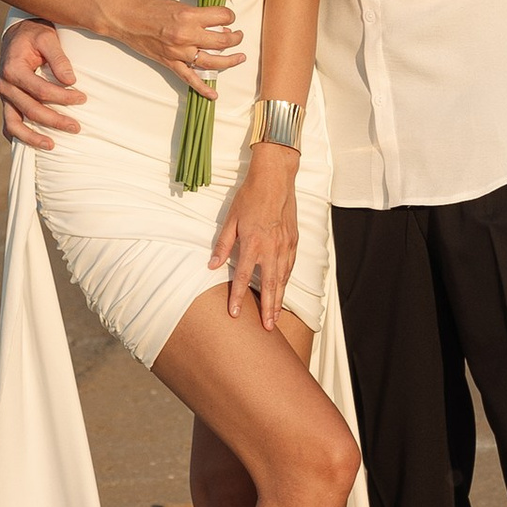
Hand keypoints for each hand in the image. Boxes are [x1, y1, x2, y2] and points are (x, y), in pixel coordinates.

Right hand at [0, 21, 85, 148]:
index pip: (40, 90)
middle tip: (76, 127)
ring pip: (13, 123)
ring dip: (32, 137)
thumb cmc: (35, 34)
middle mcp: (5, 85)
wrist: (18, 33)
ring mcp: (4, 96)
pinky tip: (33, 145)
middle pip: (30, 110)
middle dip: (54, 121)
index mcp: (13, 69)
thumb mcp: (48, 38)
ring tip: (52, 146)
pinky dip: (17, 137)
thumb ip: (59, 58)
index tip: (82, 98)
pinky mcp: (7, 101)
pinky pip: (8, 124)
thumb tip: (71, 80)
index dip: (63, 97)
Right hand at [110, 0, 245, 96]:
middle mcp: (186, 35)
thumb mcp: (177, 4)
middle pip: (222, 41)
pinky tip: (214, 95)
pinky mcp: (169, 63)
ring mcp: (178, 52)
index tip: (230, 17)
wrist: (124, 18)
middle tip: (238, 36)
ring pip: (212, 61)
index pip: (222, 17)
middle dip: (235, 38)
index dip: (230, 16)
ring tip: (239, 57)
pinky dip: (203, 88)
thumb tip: (215, 24)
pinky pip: (190, 78)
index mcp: (189, 16)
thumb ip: (197, 15)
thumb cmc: (148, 6)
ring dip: (230, 61)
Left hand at [210, 144, 298, 328]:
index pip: (244, 278)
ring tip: (277, 316)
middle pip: (270, 285)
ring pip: (283, 278)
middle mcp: (271, 248)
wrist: (275, 179)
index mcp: (253, 243)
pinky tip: (284, 289)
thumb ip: (223, 245)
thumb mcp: (230, 219)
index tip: (235, 314)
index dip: (238, 298)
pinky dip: (287, 281)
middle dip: (269, 309)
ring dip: (280, 299)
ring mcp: (285, 245)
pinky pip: (290, 266)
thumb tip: (212, 265)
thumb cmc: (250, 197)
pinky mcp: (293, 240)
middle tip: (268, 328)